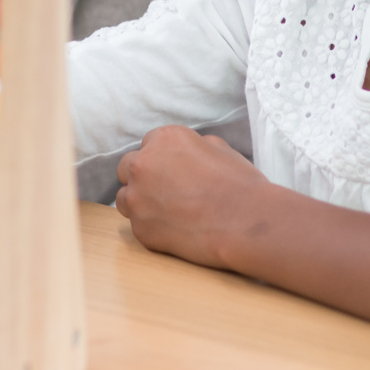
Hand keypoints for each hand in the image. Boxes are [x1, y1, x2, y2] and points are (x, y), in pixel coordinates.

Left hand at [113, 125, 270, 270]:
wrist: (245, 223)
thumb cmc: (239, 184)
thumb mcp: (220, 148)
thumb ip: (193, 147)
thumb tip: (185, 155)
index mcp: (164, 139)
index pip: (149, 144)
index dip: (162, 159)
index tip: (173, 171)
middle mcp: (143, 165)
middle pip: (128, 168)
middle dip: (144, 178)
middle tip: (166, 191)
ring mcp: (138, 199)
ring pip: (125, 198)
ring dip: (141, 202)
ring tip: (168, 212)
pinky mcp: (141, 229)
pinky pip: (138, 225)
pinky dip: (152, 227)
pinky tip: (176, 230)